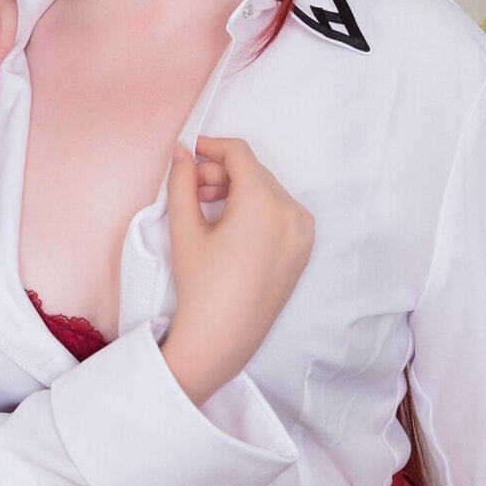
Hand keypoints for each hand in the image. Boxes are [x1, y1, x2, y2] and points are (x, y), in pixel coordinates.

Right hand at [159, 137, 313, 402]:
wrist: (222, 338)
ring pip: (269, 191)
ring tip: (210, 209)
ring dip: (240, 190)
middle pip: (255, 172)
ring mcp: (303, 232)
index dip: (213, 146)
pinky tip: (233, 226)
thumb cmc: (201, 285)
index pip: (240, 154)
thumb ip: (182, 182)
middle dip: (223, 173)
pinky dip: (259, 209)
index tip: (191, 151)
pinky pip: (282, 212)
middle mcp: (291, 212)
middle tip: (193, 189)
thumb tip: (182, 152)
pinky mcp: (304, 250)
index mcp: (263, 202)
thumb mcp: (185, 229)